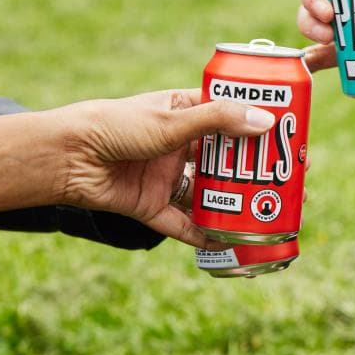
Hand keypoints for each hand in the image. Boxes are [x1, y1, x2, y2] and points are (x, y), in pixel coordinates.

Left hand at [59, 89, 274, 248]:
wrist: (64, 157)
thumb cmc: (114, 125)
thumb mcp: (172, 119)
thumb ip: (217, 121)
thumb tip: (266, 123)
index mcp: (183, 113)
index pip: (230, 116)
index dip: (259, 125)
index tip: (289, 134)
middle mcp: (178, 146)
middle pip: (226, 160)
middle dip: (257, 171)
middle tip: (290, 179)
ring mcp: (166, 177)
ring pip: (210, 194)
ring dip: (237, 204)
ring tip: (270, 211)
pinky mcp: (152, 206)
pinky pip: (185, 224)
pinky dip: (206, 234)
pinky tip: (232, 241)